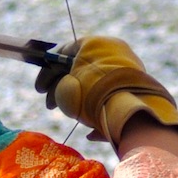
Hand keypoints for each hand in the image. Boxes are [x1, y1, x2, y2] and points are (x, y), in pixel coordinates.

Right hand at [35, 36, 177, 145]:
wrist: (130, 111)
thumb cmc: (92, 94)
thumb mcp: (67, 88)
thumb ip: (59, 86)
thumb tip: (61, 94)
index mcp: (96, 44)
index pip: (66, 52)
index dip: (48, 71)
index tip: (39, 89)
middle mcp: (113, 54)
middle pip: (80, 70)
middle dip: (61, 89)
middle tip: (49, 105)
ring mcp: (128, 71)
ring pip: (95, 86)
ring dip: (78, 102)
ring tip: (70, 117)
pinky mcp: (138, 92)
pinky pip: (112, 101)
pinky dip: (100, 114)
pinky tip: (91, 132)